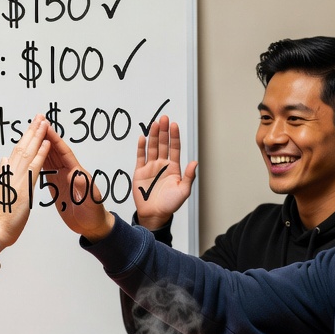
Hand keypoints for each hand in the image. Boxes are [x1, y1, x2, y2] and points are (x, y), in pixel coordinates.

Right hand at [0, 114, 50, 252]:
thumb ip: (1, 176)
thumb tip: (3, 162)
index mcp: (5, 174)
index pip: (16, 152)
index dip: (25, 138)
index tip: (31, 127)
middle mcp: (10, 173)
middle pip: (22, 147)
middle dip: (31, 130)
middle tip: (39, 116)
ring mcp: (16, 178)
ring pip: (28, 152)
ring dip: (37, 135)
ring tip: (44, 121)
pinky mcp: (24, 187)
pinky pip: (35, 166)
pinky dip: (41, 153)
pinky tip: (46, 142)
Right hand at [40, 126, 115, 241]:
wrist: (92, 226)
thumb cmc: (94, 214)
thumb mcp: (90, 201)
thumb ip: (83, 189)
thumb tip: (76, 176)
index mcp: (76, 173)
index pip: (63, 153)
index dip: (55, 139)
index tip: (46, 127)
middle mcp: (68, 172)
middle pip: (55, 151)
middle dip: (46, 137)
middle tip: (36, 124)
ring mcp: (62, 179)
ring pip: (49, 159)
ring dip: (41, 146)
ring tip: (31, 135)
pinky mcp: (56, 186)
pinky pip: (46, 171)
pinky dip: (39, 161)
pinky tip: (32, 156)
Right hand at [132, 115, 197, 230]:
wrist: (154, 214)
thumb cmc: (170, 204)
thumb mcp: (184, 191)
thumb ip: (189, 176)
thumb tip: (194, 162)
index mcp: (174, 168)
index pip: (174, 148)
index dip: (174, 136)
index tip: (174, 125)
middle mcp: (162, 165)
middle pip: (163, 144)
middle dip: (164, 131)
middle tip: (164, 119)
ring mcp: (151, 167)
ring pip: (152, 147)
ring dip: (153, 135)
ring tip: (154, 124)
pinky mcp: (140, 172)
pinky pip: (140, 157)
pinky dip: (141, 147)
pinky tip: (142, 138)